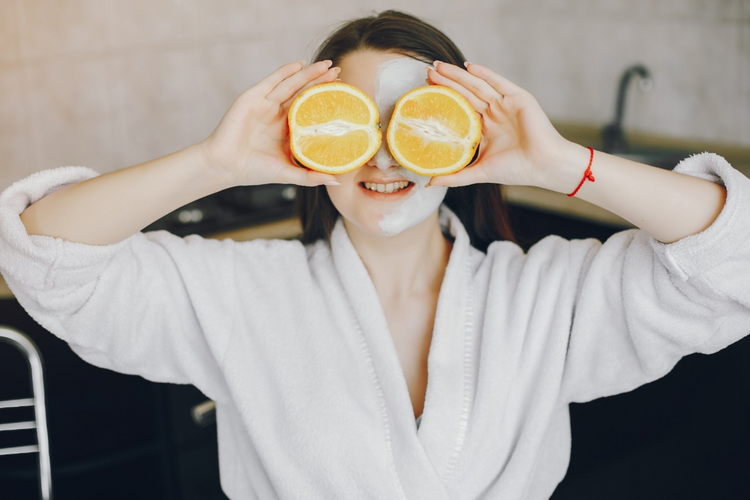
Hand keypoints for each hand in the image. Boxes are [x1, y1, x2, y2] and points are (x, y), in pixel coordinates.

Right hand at [198, 60, 341, 186]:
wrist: (225, 166)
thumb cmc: (254, 171)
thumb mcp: (288, 174)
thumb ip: (311, 177)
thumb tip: (337, 182)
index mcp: (287, 129)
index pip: (311, 110)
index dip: (326, 100)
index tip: (344, 94)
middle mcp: (277, 114)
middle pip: (303, 93)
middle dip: (321, 81)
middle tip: (340, 71)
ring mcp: (265, 104)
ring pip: (291, 84)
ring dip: (309, 73)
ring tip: (327, 65)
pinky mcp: (253, 98)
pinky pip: (272, 81)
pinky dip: (286, 71)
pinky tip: (301, 64)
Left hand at [424, 61, 579, 192]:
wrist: (543, 166)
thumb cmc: (516, 170)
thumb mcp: (479, 172)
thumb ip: (455, 176)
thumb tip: (429, 182)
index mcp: (484, 128)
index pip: (458, 109)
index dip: (443, 99)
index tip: (423, 92)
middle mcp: (493, 113)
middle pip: (464, 93)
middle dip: (445, 82)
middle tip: (426, 71)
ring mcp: (504, 104)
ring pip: (476, 85)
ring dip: (458, 75)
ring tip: (438, 66)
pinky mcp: (518, 98)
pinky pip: (497, 82)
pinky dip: (483, 73)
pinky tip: (467, 66)